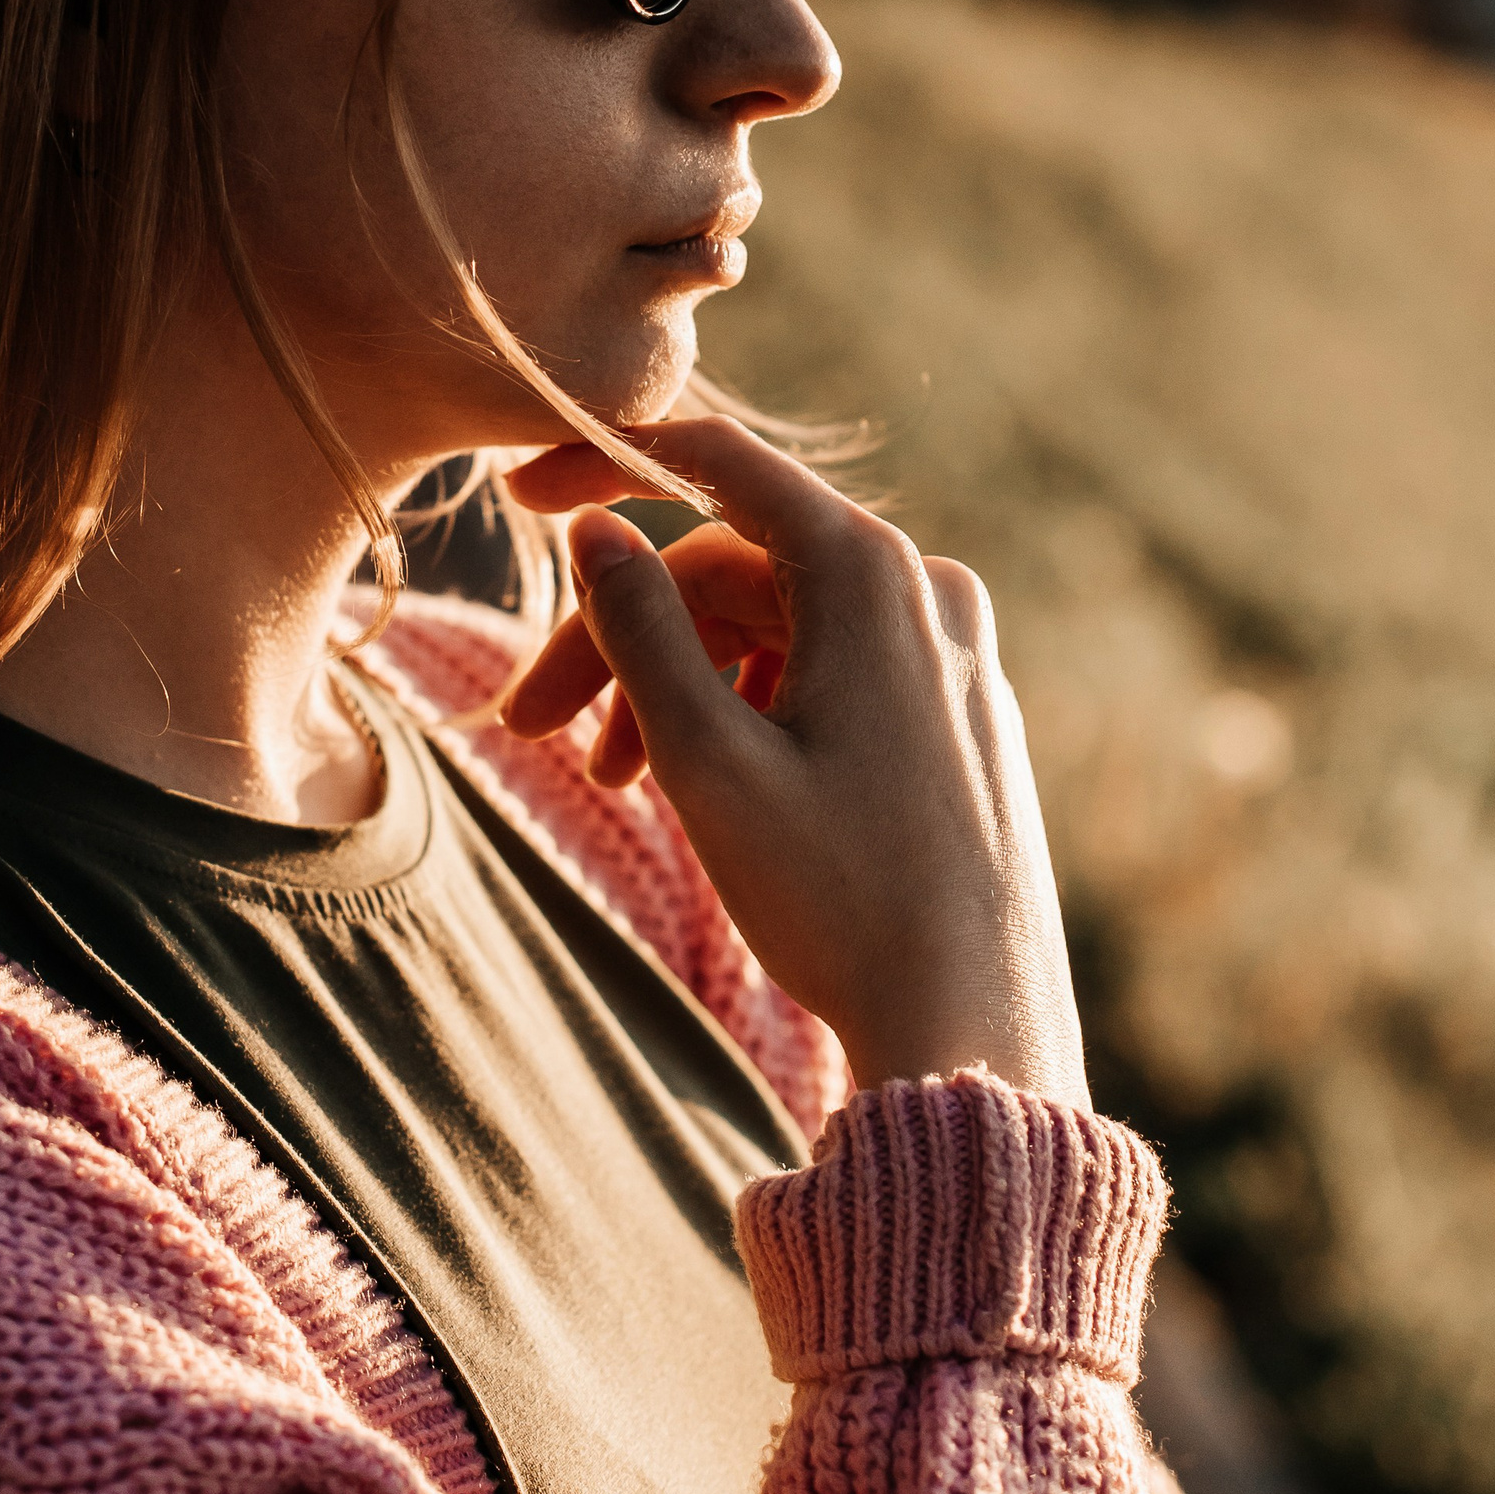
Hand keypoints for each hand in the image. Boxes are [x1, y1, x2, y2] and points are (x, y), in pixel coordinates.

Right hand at [500, 419, 1090, 1109]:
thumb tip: (594, 529)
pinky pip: (826, 672)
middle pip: (730, 570)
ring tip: (613, 785)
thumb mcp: (708, 761)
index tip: (520, 497)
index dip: (606, 464)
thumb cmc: (841, 899)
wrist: (974, 1030)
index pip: (715, 463)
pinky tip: (706, 793)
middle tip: (530, 729)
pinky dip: (747, 710)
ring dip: (678, 687)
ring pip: (771, 627)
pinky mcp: (956, 714)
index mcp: (869, 572)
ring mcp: (951, 652)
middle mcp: (925, 588)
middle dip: (622, 639)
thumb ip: (638, 628)